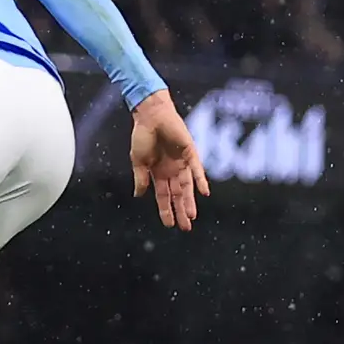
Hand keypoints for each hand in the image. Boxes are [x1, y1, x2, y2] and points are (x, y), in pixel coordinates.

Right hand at [130, 93, 205, 230]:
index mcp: (157, 173)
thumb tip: (138, 195)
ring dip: (189, 201)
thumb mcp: (138, 161)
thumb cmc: (142, 136)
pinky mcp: (190, 152)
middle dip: (180, 211)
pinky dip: (201, 180)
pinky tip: (205, 192)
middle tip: (185, 227)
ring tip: (192, 216)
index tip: (169, 225)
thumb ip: (140, 178)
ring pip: (187, 186)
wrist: (151, 115)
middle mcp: (171, 170)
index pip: (163, 196)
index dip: (166, 210)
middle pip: (178, 195)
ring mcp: (182, 162)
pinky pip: (197, 169)